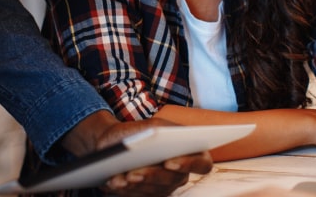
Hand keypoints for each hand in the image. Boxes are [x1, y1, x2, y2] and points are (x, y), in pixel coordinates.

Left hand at [63, 111, 212, 195]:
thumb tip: (158, 139)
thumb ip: (160, 130)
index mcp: (190, 151)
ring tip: (119, 178)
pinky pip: (141, 196)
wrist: (115, 142)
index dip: (189, 164)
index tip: (169, 162)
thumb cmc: (137, 131)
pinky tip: (113, 182)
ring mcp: (166, 186)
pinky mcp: (150, 194)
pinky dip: (125, 189)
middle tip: (134, 173)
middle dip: (152, 176)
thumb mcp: (150, 125)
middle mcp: (181, 172)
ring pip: (155, 190)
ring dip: (136, 184)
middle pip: (174, 179)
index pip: (202, 163)